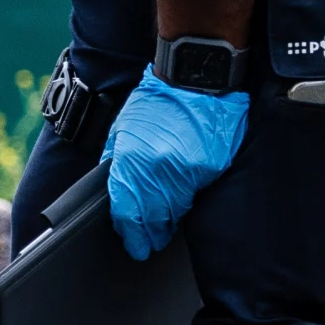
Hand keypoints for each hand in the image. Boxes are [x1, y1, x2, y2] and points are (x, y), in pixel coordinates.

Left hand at [104, 68, 248, 257]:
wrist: (195, 81)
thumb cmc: (156, 102)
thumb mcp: (123, 129)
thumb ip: (117, 160)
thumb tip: (115, 191)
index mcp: (131, 161)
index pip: (127, 212)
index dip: (129, 233)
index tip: (133, 244)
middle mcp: (158, 171)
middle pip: (152, 218)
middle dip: (149, 234)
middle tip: (147, 244)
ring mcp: (187, 171)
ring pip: (176, 212)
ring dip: (168, 222)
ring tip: (164, 229)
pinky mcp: (210, 168)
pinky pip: (196, 195)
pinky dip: (188, 202)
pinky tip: (183, 204)